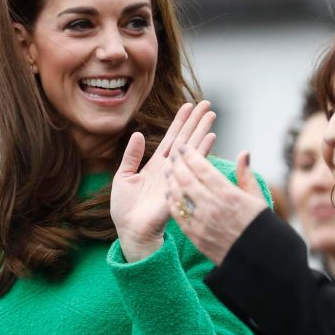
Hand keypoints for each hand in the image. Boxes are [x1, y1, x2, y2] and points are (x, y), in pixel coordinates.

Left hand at [111, 100, 215, 261]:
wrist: (131, 230)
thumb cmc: (125, 209)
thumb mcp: (123, 176)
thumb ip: (131, 156)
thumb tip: (137, 134)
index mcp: (156, 165)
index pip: (171, 138)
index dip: (179, 122)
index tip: (188, 105)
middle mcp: (169, 168)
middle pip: (185, 139)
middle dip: (196, 121)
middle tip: (207, 104)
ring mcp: (176, 175)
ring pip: (191, 148)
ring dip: (202, 130)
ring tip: (211, 114)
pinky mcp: (179, 185)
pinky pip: (192, 166)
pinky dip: (202, 151)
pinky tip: (211, 138)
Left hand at [166, 148, 266, 264]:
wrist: (257, 259)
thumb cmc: (260, 227)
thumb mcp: (258, 199)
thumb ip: (246, 176)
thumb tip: (243, 153)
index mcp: (229, 195)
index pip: (203, 169)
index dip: (191, 155)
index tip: (184, 147)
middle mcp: (213, 207)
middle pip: (187, 179)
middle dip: (177, 164)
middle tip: (173, 155)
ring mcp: (202, 223)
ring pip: (179, 197)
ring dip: (172, 181)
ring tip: (169, 171)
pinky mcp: (196, 237)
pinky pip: (179, 217)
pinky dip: (172, 203)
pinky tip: (170, 194)